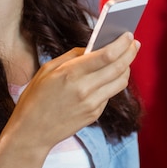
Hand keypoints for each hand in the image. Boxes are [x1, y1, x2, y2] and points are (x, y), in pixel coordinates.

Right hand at [3, 32, 139, 151]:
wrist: (32, 132)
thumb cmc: (36, 97)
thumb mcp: (47, 69)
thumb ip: (72, 56)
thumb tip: (93, 47)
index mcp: (70, 73)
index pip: (106, 56)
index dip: (121, 44)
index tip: (128, 35)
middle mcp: (84, 89)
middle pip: (119, 67)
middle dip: (130, 52)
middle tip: (134, 43)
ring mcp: (92, 104)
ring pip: (121, 82)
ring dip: (126, 67)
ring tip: (125, 58)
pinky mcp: (95, 114)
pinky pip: (110, 94)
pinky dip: (113, 82)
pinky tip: (110, 76)